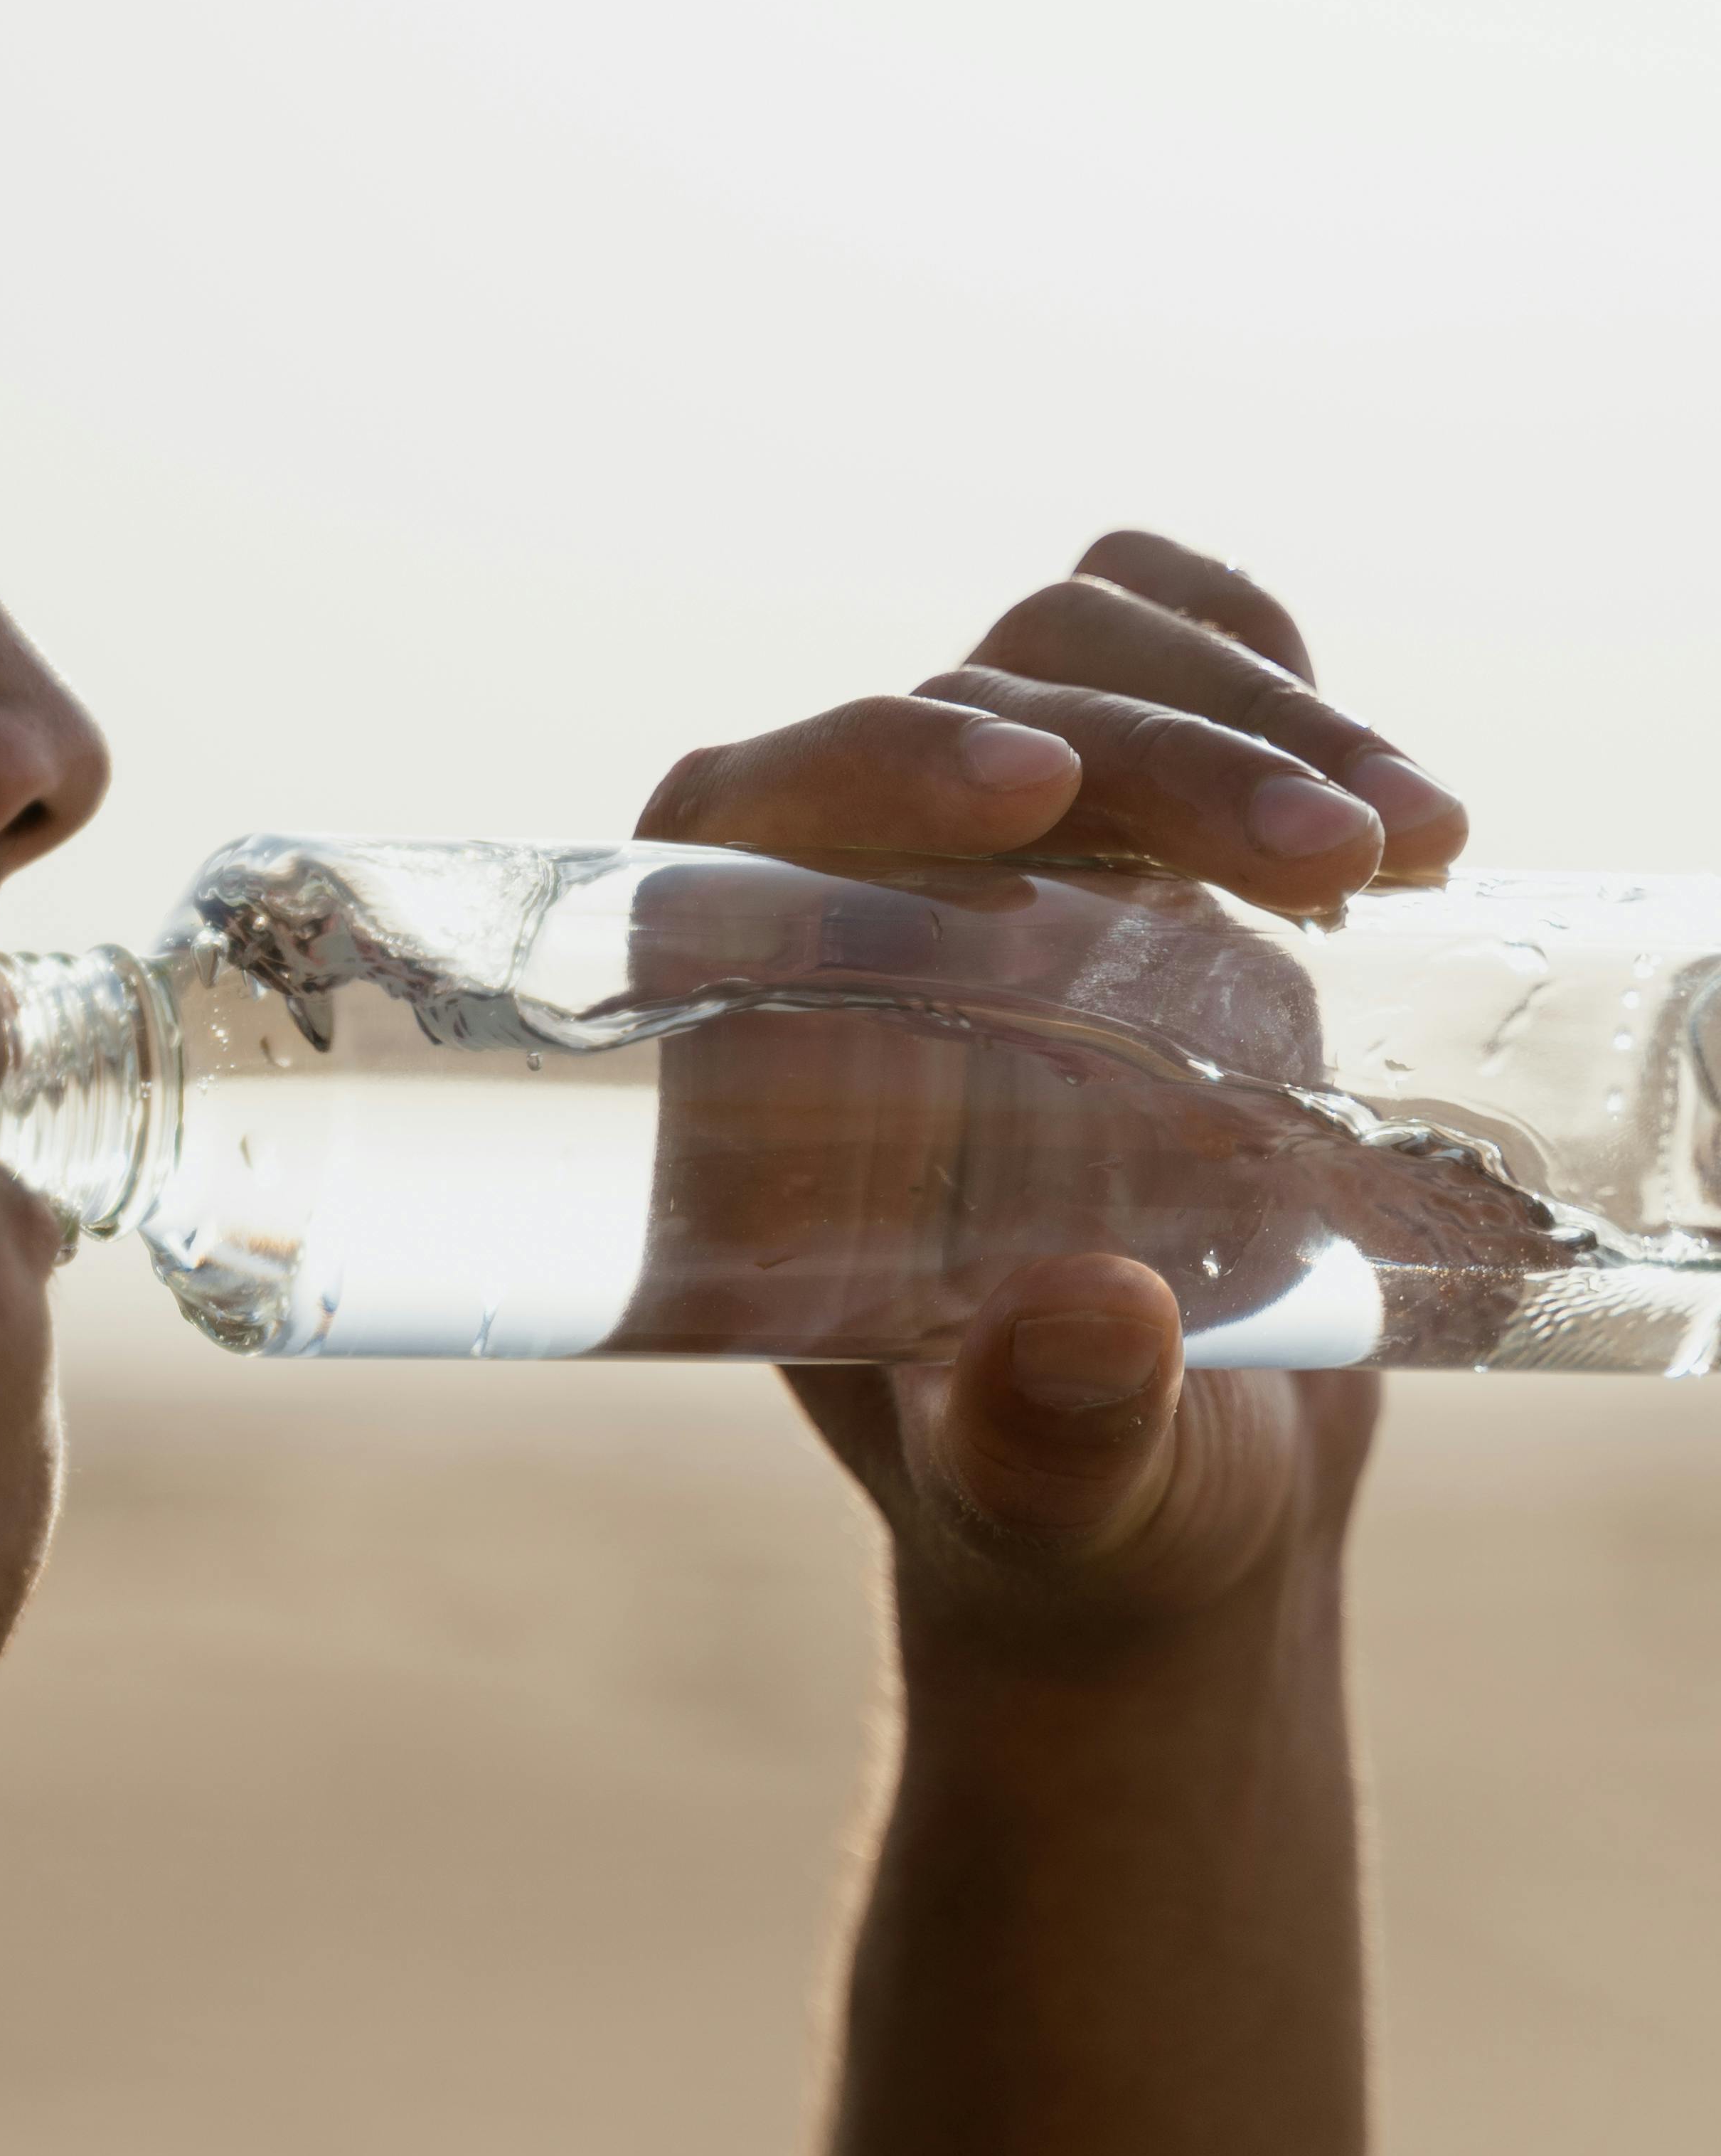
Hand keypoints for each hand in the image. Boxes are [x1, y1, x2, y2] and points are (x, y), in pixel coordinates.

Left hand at [633, 530, 1460, 1634]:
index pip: (740, 818)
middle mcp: (844, 914)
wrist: (1175, 1485)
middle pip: (955, 712)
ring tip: (1416, 850)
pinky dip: (1273, 673)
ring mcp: (991, 854)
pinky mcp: (1123, 832)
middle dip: (1156, 754)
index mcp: (739, 1045)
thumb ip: (1051, 1434)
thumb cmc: (1067, 1500)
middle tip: (1339, 862)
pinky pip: (1166, 655)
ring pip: (1076, 659)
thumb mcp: (1058, 1497)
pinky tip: (1389, 802)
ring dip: (1250, 714)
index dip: (866, 765)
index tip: (1033, 791)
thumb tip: (1091, 1325)